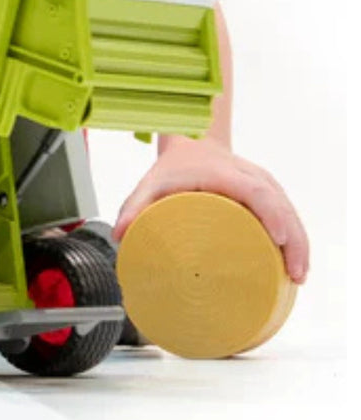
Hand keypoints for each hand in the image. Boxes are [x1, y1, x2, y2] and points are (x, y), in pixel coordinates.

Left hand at [113, 137, 308, 282]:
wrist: (190, 143)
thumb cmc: (173, 169)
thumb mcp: (151, 185)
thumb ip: (134, 207)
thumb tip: (119, 235)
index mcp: (224, 173)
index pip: (256, 190)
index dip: (271, 213)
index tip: (279, 238)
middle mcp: (249, 175)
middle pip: (281, 204)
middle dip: (294, 239)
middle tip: (296, 273)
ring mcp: (262, 183)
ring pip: (290, 210)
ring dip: (300, 243)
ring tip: (299, 276)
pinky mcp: (268, 193)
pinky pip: (288, 213)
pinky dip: (296, 238)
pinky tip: (296, 264)